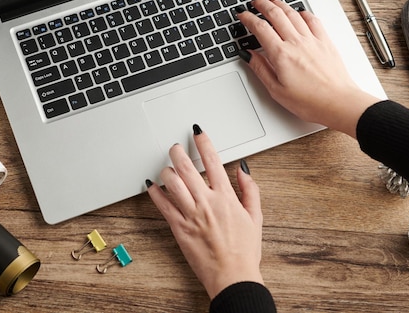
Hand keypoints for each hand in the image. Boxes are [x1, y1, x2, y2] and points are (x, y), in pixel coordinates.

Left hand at [147, 126, 263, 299]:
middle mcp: (206, 202)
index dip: (204, 142)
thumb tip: (242, 170)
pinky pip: (163, 205)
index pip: (213, 160)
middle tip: (175, 146)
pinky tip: (152, 185)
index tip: (198, 132)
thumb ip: (250, 190)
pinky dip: (155, 192)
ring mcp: (191, 215)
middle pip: (187, 167)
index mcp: (226, 197)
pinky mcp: (179, 228)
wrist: (232, 276)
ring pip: (172, 183)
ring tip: (166, 165)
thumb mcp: (256, 217)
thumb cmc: (245, 250)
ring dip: (166, 169)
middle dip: (178, 152)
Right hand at [237, 0, 380, 137]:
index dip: (248, 18)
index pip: (260, 28)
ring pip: (293, 13)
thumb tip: (248, 55)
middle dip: (262, 5)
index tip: (242, 15)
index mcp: (281, 55)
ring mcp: (313, 40)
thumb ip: (260, 69)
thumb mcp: (276, 90)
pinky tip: (299, 12)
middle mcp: (296, 43)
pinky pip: (313, 20)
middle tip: (255, 1)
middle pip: (276, 14)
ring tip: (272, 1)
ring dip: (280, 4)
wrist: (338, 103)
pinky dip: (303, 12)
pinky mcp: (325, 42)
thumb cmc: (310, 101)